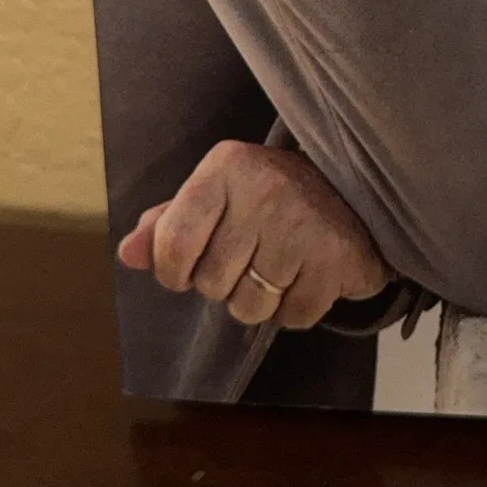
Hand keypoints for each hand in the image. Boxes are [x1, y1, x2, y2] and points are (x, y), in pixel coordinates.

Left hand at [115, 140, 391, 327]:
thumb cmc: (273, 197)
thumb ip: (169, 224)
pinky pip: (293, 318)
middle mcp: (266, 192)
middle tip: (254, 254)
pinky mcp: (338, 260)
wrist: (357, 192)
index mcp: (227, 169)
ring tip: (281, 266)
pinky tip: (307, 275)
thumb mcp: (217, 194)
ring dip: (262, 300)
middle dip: (227, 283)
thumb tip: (128, 254)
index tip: (190, 266)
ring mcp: (304, 227)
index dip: (174, 271)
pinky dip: (297, 308)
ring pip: (250, 308)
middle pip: (211, 284)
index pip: (173, 245)